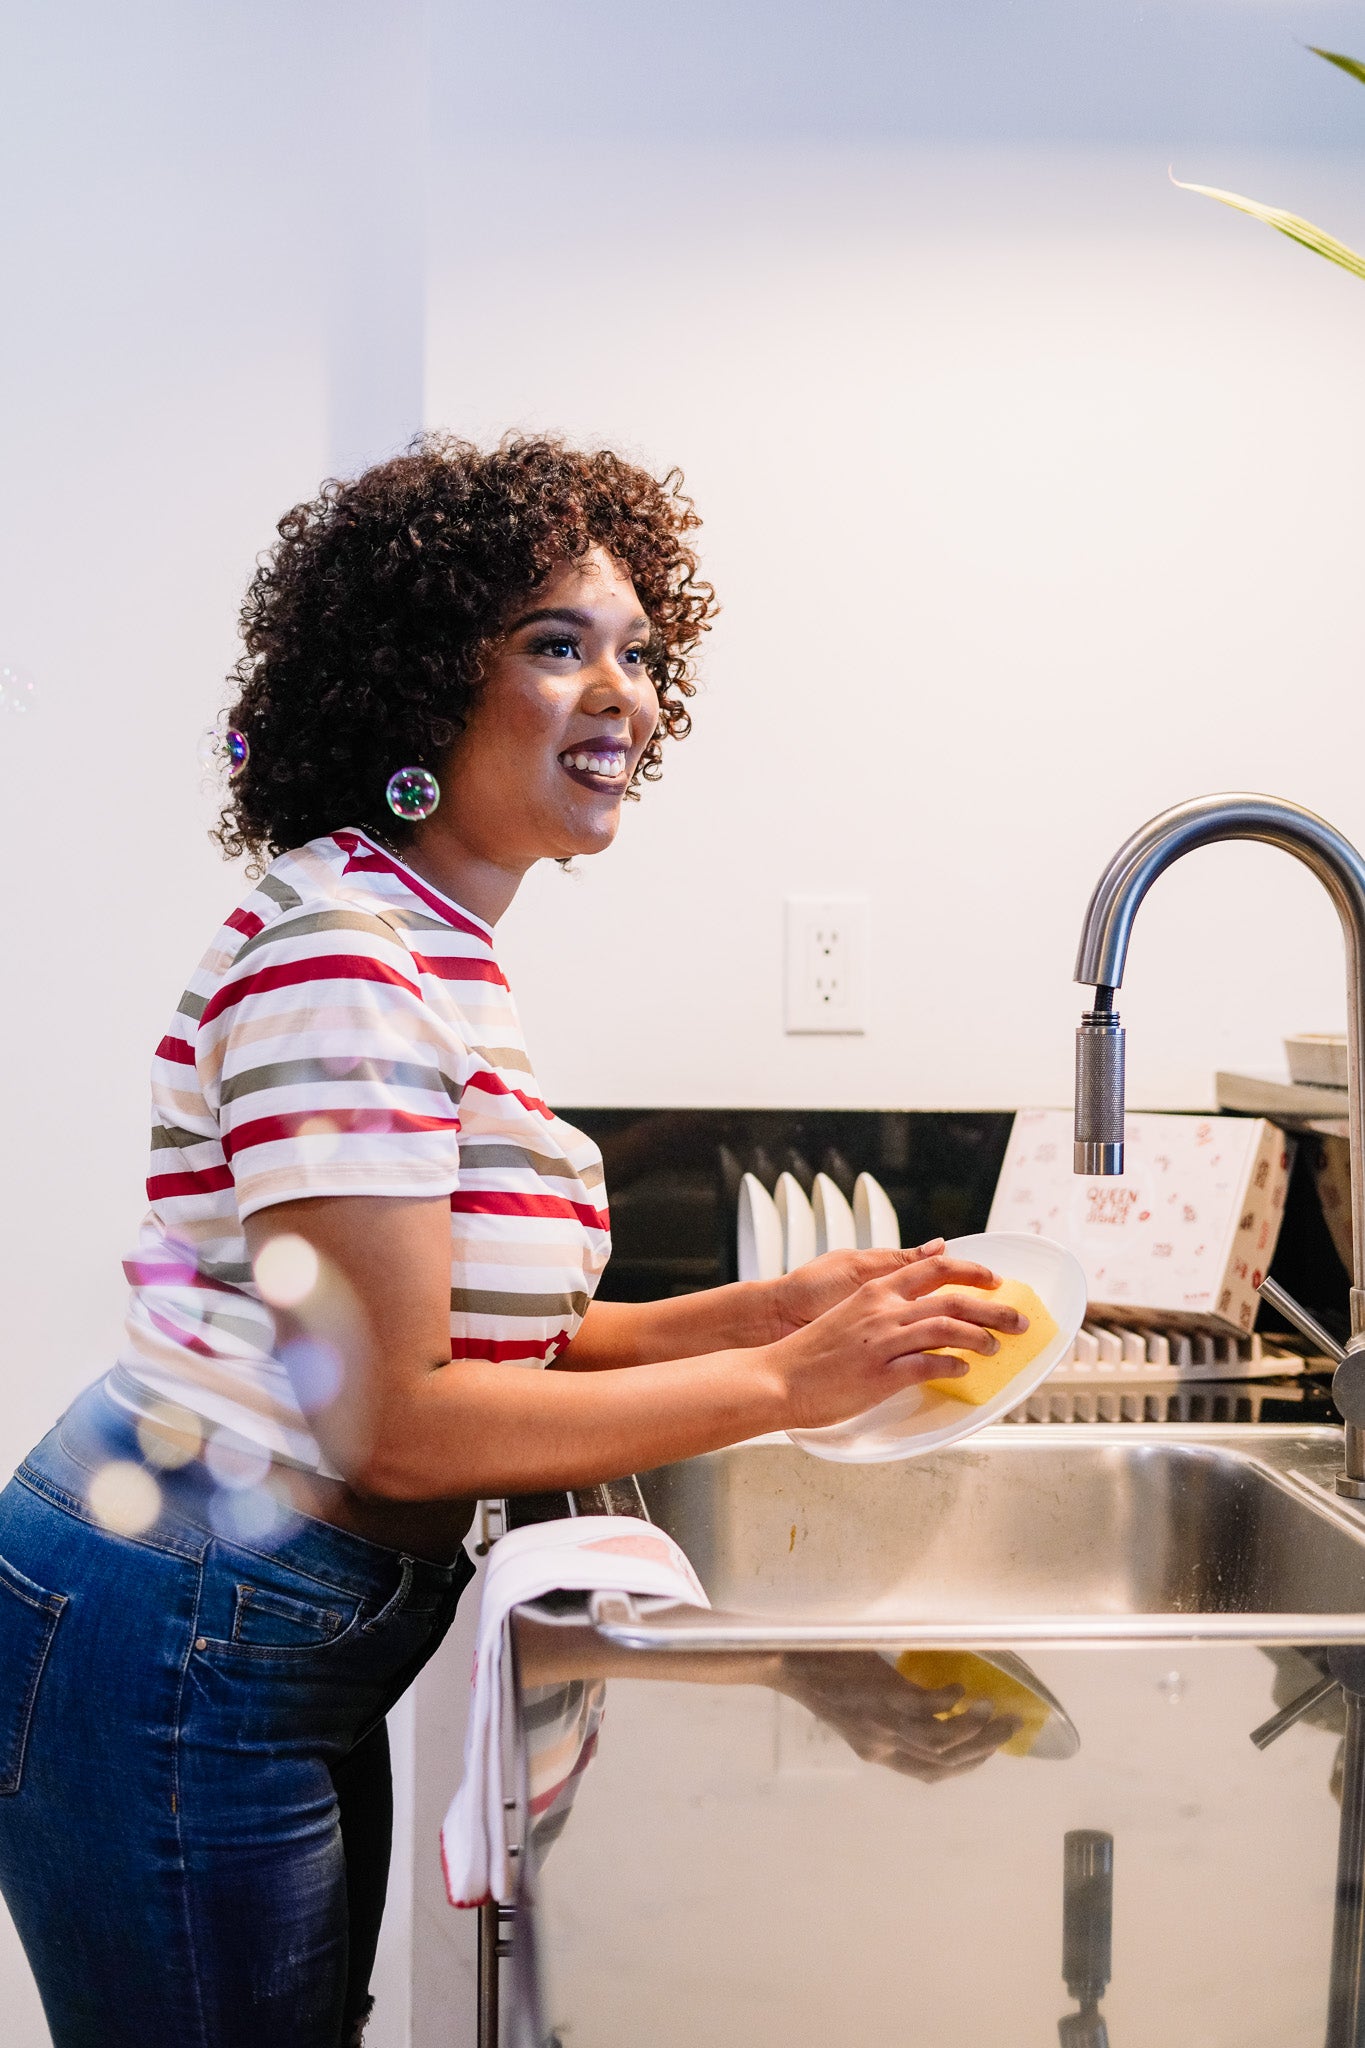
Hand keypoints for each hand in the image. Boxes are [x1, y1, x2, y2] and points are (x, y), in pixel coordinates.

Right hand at [760, 1249, 1027, 1432]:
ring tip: (997, 1347)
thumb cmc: (811, 1352)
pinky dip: (953, 1365)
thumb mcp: (848, 1314)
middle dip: (993, 1309)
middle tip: (1018, 1320)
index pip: (933, 1270)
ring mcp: (883, 1342)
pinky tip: (965, 1370)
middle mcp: (883, 1311)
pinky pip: (929, 1365)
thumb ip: (880, 1303)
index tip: (995, 1280)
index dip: (971, 1272)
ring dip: (980, 1338)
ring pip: (947, 1329)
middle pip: (952, 1300)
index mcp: (874, 1292)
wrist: (778, 1377)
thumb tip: (910, 1306)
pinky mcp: (881, 1375)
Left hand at [775, 1652, 1019, 1782]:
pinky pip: (931, 1706)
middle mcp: (884, 1745)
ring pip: (944, 1740)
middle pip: (946, 1759)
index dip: (965, 1767)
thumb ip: (888, 1718)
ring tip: (997, 1710)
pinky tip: (961, 1686)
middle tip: (1011, 1727)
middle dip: (984, 1748)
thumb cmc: (823, 1677)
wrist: (789, 1659)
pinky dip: (952, 1699)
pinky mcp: (886, 1696)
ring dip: (977, 1728)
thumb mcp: (857, 1712)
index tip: (989, 1751)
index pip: (931, 1774)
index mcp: (877, 1753)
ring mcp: (886, 1722)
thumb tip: (929, 1708)